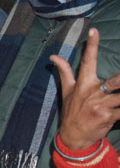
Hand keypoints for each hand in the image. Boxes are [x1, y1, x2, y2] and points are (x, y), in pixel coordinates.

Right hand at [51, 28, 119, 149]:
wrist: (73, 136)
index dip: (91, 45)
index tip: (94, 31)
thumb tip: (54, 56)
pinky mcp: (109, 118)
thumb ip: (64, 71)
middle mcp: (93, 93)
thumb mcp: (66, 90)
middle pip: (115, 81)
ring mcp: (101, 106)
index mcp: (83, 84)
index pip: (87, 61)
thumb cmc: (72, 111)